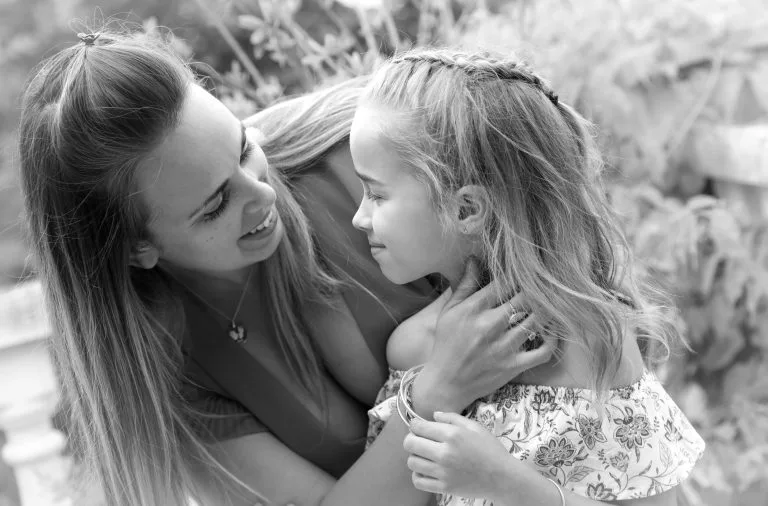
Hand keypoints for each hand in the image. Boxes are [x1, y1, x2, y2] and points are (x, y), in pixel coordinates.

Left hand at [403, 412, 513, 498]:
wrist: (502, 478)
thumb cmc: (490, 449)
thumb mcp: (475, 427)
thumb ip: (452, 418)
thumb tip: (433, 415)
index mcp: (452, 435)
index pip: (418, 427)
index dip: (415, 425)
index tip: (418, 427)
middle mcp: (444, 453)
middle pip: (410, 443)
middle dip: (411, 439)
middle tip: (419, 440)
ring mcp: (443, 472)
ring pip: (412, 462)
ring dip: (415, 456)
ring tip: (424, 456)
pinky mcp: (444, 487)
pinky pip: (418, 481)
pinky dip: (418, 475)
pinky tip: (426, 470)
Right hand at [414, 259, 555, 413]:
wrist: (446, 383)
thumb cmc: (446, 344)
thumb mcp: (449, 311)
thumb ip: (465, 285)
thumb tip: (475, 258)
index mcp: (473, 309)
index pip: (505, 282)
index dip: (519, 272)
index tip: (526, 269)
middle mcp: (490, 326)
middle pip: (526, 297)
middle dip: (536, 289)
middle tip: (544, 283)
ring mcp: (505, 347)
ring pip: (538, 320)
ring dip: (546, 309)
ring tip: (550, 302)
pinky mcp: (514, 366)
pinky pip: (544, 351)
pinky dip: (553, 339)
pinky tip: (551, 330)